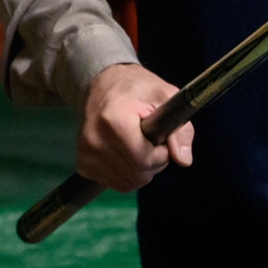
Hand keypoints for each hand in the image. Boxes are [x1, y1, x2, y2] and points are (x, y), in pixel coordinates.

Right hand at [76, 62, 193, 192]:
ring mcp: (85, 154)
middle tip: (152, 141)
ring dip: (140, 170)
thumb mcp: (166, 97)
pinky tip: (125, 153)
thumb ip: (180, 130)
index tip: (161, 138)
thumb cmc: (138, 89)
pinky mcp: (82, 165)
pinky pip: (115, 184)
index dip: (161, 154)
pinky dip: (126, 174)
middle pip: (137, 175)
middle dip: (153, 163)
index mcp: (114, 120)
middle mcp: (94, 140)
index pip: (143, 159)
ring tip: (138, 145)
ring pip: (127, 184)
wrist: (104, 84)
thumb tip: (184, 160)